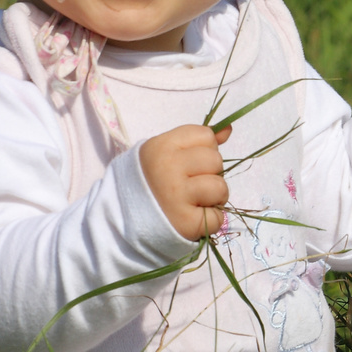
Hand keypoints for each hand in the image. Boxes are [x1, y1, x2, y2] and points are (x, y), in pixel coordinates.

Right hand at [139, 124, 232, 241]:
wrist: (123, 219)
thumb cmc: (151, 182)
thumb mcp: (166, 153)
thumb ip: (197, 141)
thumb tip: (228, 129)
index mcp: (161, 146)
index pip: (205, 135)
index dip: (204, 149)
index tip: (190, 162)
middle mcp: (168, 168)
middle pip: (215, 160)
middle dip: (211, 173)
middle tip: (192, 185)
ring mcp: (176, 196)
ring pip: (220, 188)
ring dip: (214, 198)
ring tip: (195, 201)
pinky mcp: (186, 222)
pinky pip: (218, 217)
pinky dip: (211, 220)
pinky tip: (192, 217)